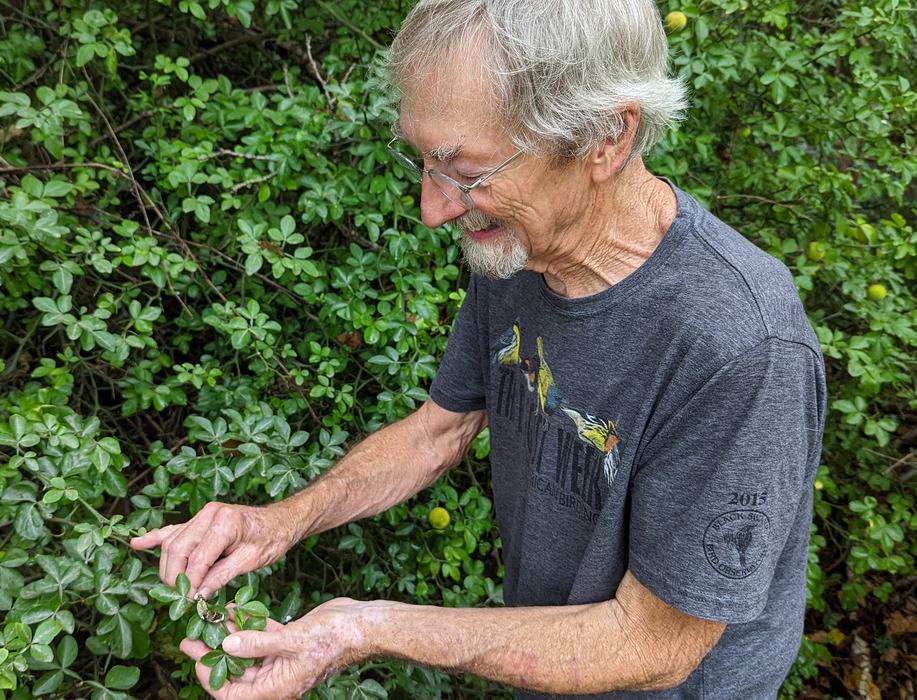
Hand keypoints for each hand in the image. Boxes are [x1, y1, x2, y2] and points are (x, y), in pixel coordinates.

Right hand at [130, 501, 294, 596]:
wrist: (281, 520)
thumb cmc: (272, 539)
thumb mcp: (252, 560)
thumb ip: (222, 575)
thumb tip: (197, 596)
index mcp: (226, 522)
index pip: (197, 558)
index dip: (190, 583)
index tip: (189, 603)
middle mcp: (210, 514)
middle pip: (178, 549)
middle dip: (174, 577)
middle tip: (181, 600)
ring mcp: (203, 514)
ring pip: (173, 543)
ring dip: (168, 567)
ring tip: (172, 589)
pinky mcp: (200, 520)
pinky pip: (173, 530)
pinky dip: (156, 538)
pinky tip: (137, 544)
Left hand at [180, 598, 372, 698]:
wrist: (360, 626)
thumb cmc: (333, 640)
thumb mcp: (292, 642)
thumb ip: (257, 645)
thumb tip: (226, 645)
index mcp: (276, 689)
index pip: (232, 693)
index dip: (211, 676)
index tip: (195, 654)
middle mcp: (276, 678)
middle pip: (235, 671)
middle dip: (213, 652)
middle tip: (191, 635)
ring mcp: (281, 659)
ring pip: (246, 651)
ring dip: (229, 635)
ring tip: (210, 616)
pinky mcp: (288, 642)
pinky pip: (261, 637)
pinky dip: (248, 624)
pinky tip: (234, 609)